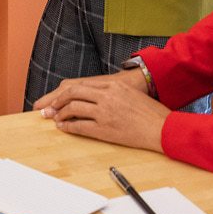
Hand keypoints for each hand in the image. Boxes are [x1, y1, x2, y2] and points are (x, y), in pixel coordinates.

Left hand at [34, 74, 168, 151]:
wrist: (162, 128)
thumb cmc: (150, 113)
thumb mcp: (130, 95)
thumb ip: (113, 92)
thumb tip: (97, 96)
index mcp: (113, 86)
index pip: (82, 85)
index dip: (66, 92)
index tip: (58, 97)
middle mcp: (106, 96)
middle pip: (73, 93)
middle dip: (58, 100)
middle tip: (50, 106)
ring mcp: (104, 112)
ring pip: (73, 108)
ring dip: (61, 113)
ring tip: (56, 118)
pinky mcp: (104, 128)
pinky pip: (80, 126)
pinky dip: (68, 126)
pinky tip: (63, 127)